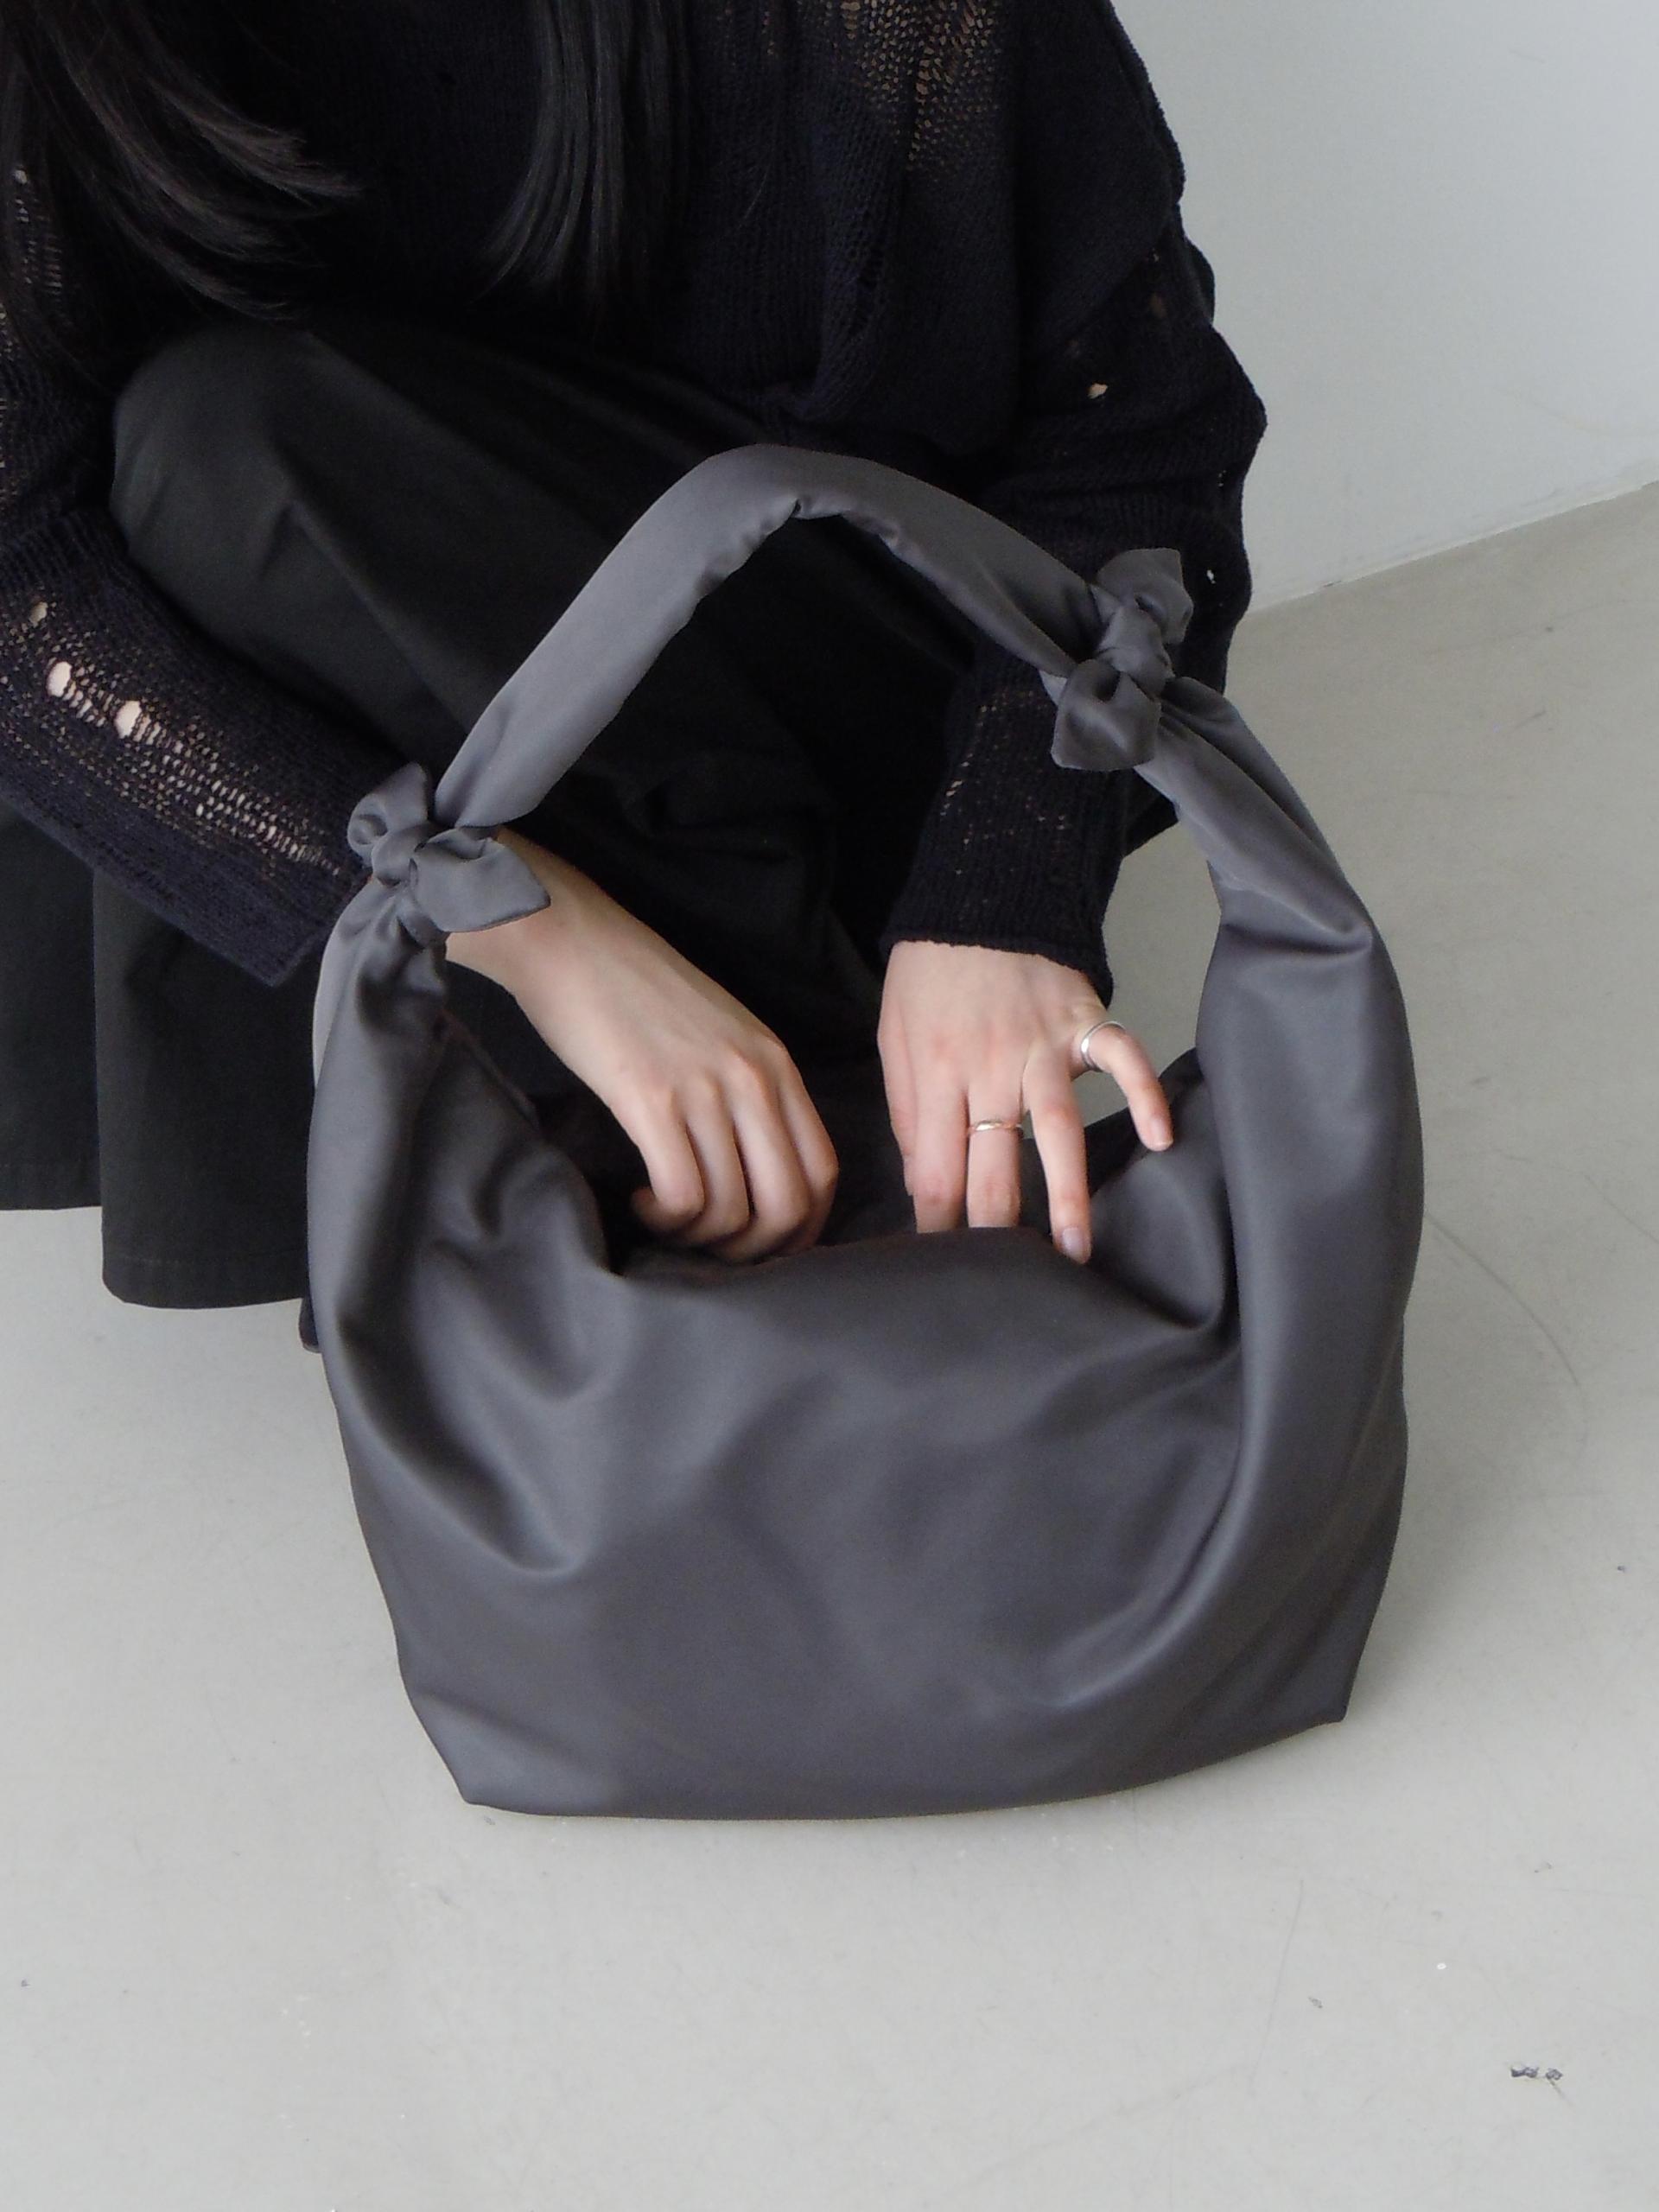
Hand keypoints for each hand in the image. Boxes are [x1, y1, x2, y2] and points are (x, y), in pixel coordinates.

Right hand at [446, 827, 838, 1261]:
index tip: (762, 1243)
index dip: (801, 1227)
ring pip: (735, 1208)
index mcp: (775, 1064)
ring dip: (699, 1236)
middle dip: (753, 1248)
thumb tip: (754, 1164)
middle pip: (788, 1202)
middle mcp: (753, 1078)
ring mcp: (706, 1088)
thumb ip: (748, 1087)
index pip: (823, 1170)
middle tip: (709, 1247)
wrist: (570, 939)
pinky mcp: (651, 1099)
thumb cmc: (635, 989)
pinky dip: (665, 1218)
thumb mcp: (719, 1031)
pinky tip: (641, 1201)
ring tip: (666, 1218)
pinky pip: (683, 1194)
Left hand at [876, 940, 1173, 1263]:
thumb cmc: (930, 972)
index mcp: (935, 1072)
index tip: (944, 1267)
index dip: (937, 1224)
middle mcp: (991, 1066)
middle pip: (994, 1162)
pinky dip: (1145, 1095)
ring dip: (1068, 1192)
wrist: (979, 892)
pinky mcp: (1086, 1021)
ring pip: (1058, 1129)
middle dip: (997, 1229)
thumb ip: (909, 1109)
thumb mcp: (895, 1036)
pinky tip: (1159, 1139)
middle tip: (1008, 1286)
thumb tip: (924, 1182)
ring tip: (1075, 1249)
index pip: (935, 1168)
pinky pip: (1122, 1060)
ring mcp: (1044, 1045)